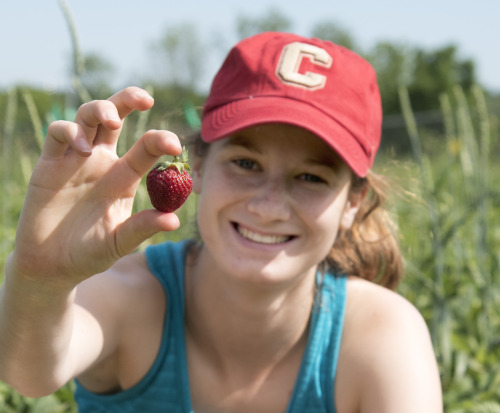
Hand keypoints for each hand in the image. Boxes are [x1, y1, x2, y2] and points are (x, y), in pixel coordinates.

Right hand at [11, 87, 181, 283]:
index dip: (161, 140)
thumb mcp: (120, 242)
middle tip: (145, 99)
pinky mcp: (49, 164)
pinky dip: (70, 131)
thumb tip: (174, 220)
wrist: (51, 266)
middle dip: (128, 100)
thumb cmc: (90, 253)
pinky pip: (57, 134)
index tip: (174, 145)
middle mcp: (102, 162)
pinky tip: (82, 148)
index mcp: (124, 177)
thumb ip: (142, 228)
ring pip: (87, 117)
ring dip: (101, 109)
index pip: (146, 148)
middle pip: (115, 116)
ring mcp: (75, 160)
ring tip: (113, 122)